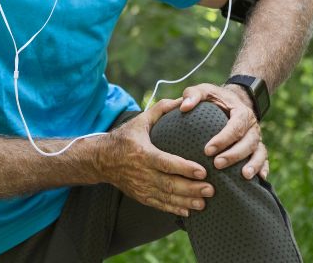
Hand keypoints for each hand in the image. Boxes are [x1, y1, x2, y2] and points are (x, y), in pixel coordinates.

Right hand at [97, 98, 213, 216]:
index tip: (202, 171)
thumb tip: (181, 101)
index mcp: (142, 153)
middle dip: (191, 189)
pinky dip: (173, 209)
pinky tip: (188, 211)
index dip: (184, 168)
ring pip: (166, 197)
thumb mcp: (139, 121)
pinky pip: (158, 205)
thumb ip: (160, 110)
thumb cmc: (123, 138)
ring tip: (203, 203)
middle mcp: (141, 172)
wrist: (101, 159)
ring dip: (186, 201)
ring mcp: (140, 186)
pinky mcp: (140, 195)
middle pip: (169, 184)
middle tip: (211, 190)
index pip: (166, 163)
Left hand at [180, 83, 267, 179]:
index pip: (235, 126)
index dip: (223, 139)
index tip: (207, 150)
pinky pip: (264, 158)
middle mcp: (252, 125)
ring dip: (253, 164)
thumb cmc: (214, 98)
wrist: (231, 100)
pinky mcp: (258, 147)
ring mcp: (256, 137)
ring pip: (259, 152)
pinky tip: (259, 180)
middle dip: (234, 155)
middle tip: (217, 164)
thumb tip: (183, 107)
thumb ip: (192, 95)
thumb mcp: (203, 91)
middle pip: (248, 142)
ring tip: (243, 176)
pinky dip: (263, 168)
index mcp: (241, 112)